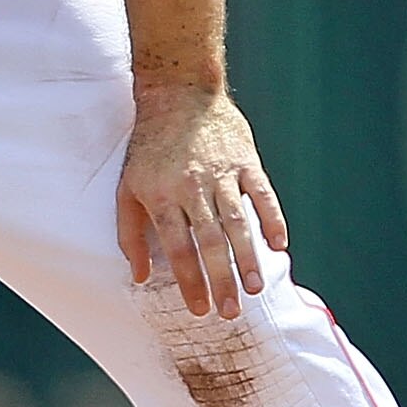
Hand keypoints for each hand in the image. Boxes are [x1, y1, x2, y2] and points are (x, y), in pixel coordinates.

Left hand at [116, 82, 289, 320]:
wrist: (177, 94)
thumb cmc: (150, 148)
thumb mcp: (128, 188)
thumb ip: (130, 233)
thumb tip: (139, 276)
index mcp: (161, 196)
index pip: (178, 248)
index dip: (190, 281)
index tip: (200, 310)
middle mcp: (192, 186)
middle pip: (210, 241)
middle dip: (222, 280)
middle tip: (231, 312)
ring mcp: (221, 172)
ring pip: (238, 222)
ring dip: (248, 257)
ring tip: (256, 288)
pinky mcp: (245, 160)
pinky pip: (262, 194)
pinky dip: (272, 219)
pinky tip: (279, 246)